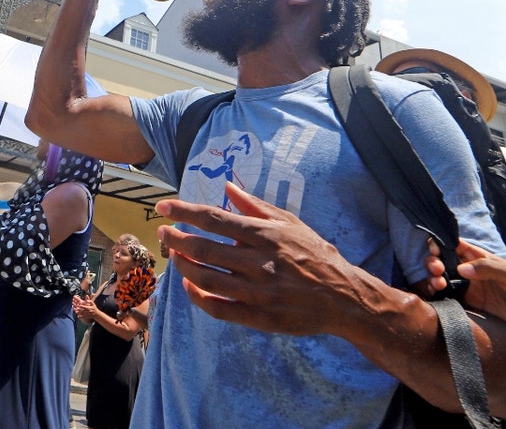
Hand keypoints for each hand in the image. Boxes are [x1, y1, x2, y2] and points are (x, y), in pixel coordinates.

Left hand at [72, 296, 97, 319]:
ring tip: (75, 311)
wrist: (96, 314)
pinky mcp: (87, 316)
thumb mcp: (93, 304)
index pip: (85, 307)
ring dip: (79, 313)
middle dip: (80, 309)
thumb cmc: (94, 308)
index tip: (79, 305)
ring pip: (83, 314)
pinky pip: (84, 317)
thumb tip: (87, 300)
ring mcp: (88, 314)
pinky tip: (78, 316)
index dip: (82, 306)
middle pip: (84, 310)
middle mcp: (89, 311)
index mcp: (90, 308)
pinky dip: (81, 317)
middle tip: (76, 308)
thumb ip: (90, 301)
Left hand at [158, 182, 372, 337]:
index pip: (214, 219)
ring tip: (173, 255)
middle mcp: (258, 263)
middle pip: (203, 249)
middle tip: (162, 233)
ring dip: (182, 265)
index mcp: (265, 236)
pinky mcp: (258, 317)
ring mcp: (257, 292)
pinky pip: (217, 308)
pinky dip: (196, 297)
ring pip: (205, 279)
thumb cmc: (315, 255)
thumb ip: (256, 206)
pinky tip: (188, 285)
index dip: (184, 212)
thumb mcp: (291, 223)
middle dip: (175, 239)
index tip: (163, 208)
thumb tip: (227, 187)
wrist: (344, 298)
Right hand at [437, 240, 505, 342]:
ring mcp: (467, 288)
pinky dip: (436, 295)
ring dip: (432, 279)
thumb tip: (460, 269)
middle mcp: (470, 271)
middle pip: (442, 262)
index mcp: (480, 258)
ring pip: (441, 279)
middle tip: (437, 271)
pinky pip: (446, 298)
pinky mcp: (467, 305)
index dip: (440, 245)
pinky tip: (435, 295)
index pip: (455, 245)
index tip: (435, 251)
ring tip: (438, 284)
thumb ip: (487, 268)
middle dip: (433, 263)